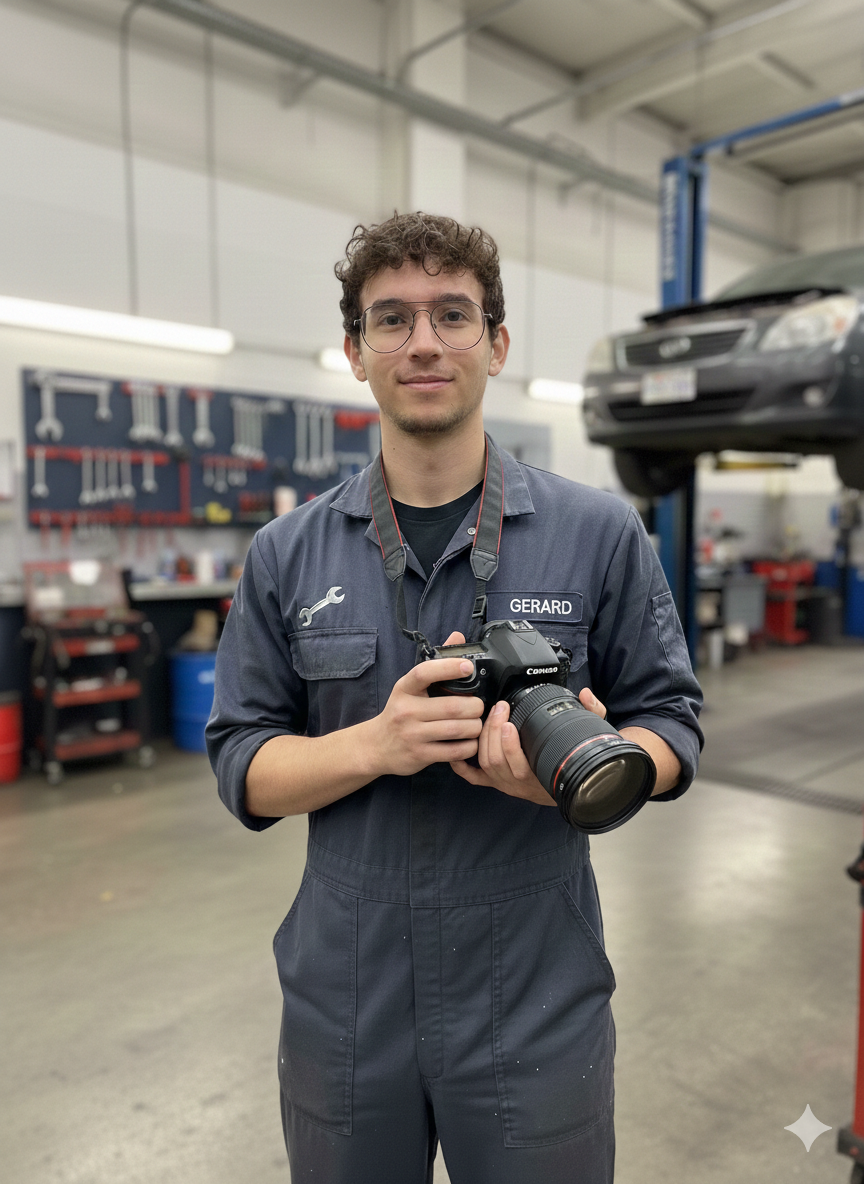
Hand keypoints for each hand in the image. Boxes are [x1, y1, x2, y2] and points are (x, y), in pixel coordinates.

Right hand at [364, 632, 483, 777]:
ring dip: (475, 727)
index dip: (449, 668)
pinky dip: (469, 746)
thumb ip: (436, 663)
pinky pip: (454, 751)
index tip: (468, 666)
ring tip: (476, 724)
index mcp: (405, 688)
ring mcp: (413, 734)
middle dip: (475, 706)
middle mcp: (406, 710)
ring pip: (457, 729)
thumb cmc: (399, 712)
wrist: (375, 746)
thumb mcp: (410, 686)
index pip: (425, 673)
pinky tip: (470, 741)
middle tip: (479, 706)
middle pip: (453, 706)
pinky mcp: (420, 755)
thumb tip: (457, 636)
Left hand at [452, 672, 609, 806]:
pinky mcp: (495, 782)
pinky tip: (459, 746)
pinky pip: (474, 777)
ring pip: (484, 763)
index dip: (510, 746)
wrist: (569, 789)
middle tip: (500, 708)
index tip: (510, 723)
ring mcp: (504, 782)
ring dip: (484, 737)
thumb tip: (585, 695)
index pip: (519, 765)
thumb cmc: (574, 763)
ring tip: (491, 715)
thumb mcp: (590, 738)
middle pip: (495, 760)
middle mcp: (518, 782)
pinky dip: (462, 764)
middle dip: (494, 731)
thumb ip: (592, 715)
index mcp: (538, 776)